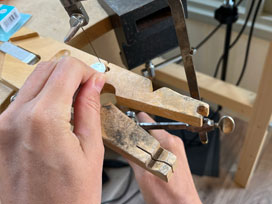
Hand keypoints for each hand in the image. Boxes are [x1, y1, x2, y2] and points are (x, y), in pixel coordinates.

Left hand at [0, 57, 104, 202]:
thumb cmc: (68, 201)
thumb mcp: (91, 151)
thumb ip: (90, 109)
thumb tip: (94, 83)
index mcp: (44, 120)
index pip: (67, 69)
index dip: (86, 71)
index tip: (95, 81)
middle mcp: (15, 118)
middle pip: (47, 69)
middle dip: (71, 73)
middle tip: (87, 89)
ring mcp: (1, 126)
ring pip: (32, 83)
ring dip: (55, 85)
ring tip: (73, 104)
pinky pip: (21, 102)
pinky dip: (41, 100)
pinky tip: (56, 116)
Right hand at [129, 113, 201, 203]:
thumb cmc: (169, 198)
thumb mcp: (143, 175)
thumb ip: (132, 156)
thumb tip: (121, 144)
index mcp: (168, 142)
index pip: (147, 121)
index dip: (133, 120)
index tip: (123, 121)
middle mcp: (174, 143)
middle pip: (149, 130)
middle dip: (136, 135)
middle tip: (124, 140)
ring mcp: (175, 151)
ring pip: (153, 141)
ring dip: (142, 145)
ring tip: (133, 153)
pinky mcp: (175, 159)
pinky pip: (158, 149)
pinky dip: (149, 152)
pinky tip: (144, 162)